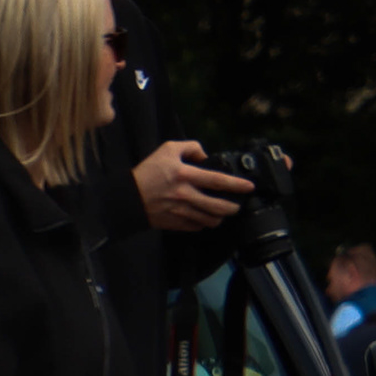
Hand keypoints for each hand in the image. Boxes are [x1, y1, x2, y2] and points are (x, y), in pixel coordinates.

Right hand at [138, 139, 254, 232]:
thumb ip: (190, 148)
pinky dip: (203, 223)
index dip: (237, 185)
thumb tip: (206, 156)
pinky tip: (204, 218)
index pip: (217, 180)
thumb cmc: (146, 172)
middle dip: (233, 207)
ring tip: (222, 213)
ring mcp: (180, 211)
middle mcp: (185, 195)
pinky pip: (196, 227)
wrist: (126, 198)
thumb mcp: (167, 149)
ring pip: (209, 219)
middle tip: (237, 205)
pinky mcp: (174, 223)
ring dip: (219, 217)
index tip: (249, 187)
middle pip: (218, 206)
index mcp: (184, 175)